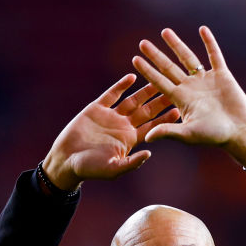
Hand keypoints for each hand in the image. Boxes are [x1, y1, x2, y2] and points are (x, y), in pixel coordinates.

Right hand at [41, 76, 180, 189]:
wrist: (67, 160)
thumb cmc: (91, 169)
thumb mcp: (113, 168)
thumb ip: (132, 162)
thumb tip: (149, 153)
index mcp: (130, 139)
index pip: (152, 126)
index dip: (165, 119)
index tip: (178, 111)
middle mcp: (123, 125)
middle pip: (146, 110)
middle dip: (160, 100)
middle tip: (175, 88)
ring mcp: (110, 115)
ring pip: (132, 100)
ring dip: (144, 90)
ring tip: (157, 77)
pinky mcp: (96, 108)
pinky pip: (111, 94)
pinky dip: (121, 86)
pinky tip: (132, 77)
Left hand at [132, 26, 245, 167]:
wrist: (239, 132)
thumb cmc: (214, 136)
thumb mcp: (188, 134)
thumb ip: (168, 132)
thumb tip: (146, 138)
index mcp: (181, 99)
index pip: (160, 81)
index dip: (147, 71)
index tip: (135, 59)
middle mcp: (191, 88)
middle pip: (169, 67)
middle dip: (156, 55)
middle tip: (142, 43)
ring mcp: (206, 80)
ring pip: (188, 58)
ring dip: (177, 45)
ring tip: (165, 31)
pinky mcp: (222, 76)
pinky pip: (214, 55)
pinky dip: (209, 42)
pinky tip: (202, 29)